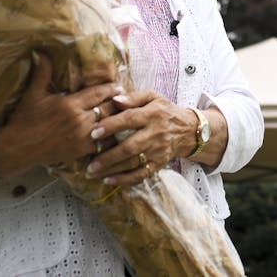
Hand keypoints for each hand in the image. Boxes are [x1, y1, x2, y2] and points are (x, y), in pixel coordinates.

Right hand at [0, 53, 126, 177]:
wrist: (17, 148)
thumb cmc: (25, 119)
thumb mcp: (33, 94)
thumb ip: (43, 72)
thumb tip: (42, 51)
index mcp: (70, 104)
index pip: (98, 93)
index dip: (111, 89)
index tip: (119, 86)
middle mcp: (79, 119)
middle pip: (107, 108)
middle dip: (117, 103)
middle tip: (127, 99)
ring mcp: (81, 137)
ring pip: (108, 125)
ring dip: (117, 120)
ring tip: (126, 116)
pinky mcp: (80, 151)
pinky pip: (103, 144)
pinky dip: (111, 138)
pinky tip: (117, 134)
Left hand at [84, 89, 198, 185]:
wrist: (187, 129)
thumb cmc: (164, 111)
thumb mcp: (152, 97)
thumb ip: (133, 98)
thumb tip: (114, 99)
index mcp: (152, 114)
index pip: (129, 119)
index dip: (111, 126)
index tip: (93, 132)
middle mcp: (155, 133)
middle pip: (129, 146)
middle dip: (108, 156)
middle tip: (90, 163)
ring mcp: (158, 151)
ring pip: (133, 163)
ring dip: (112, 170)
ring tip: (93, 172)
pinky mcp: (159, 163)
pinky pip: (141, 174)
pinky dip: (125, 179)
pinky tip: (108, 180)